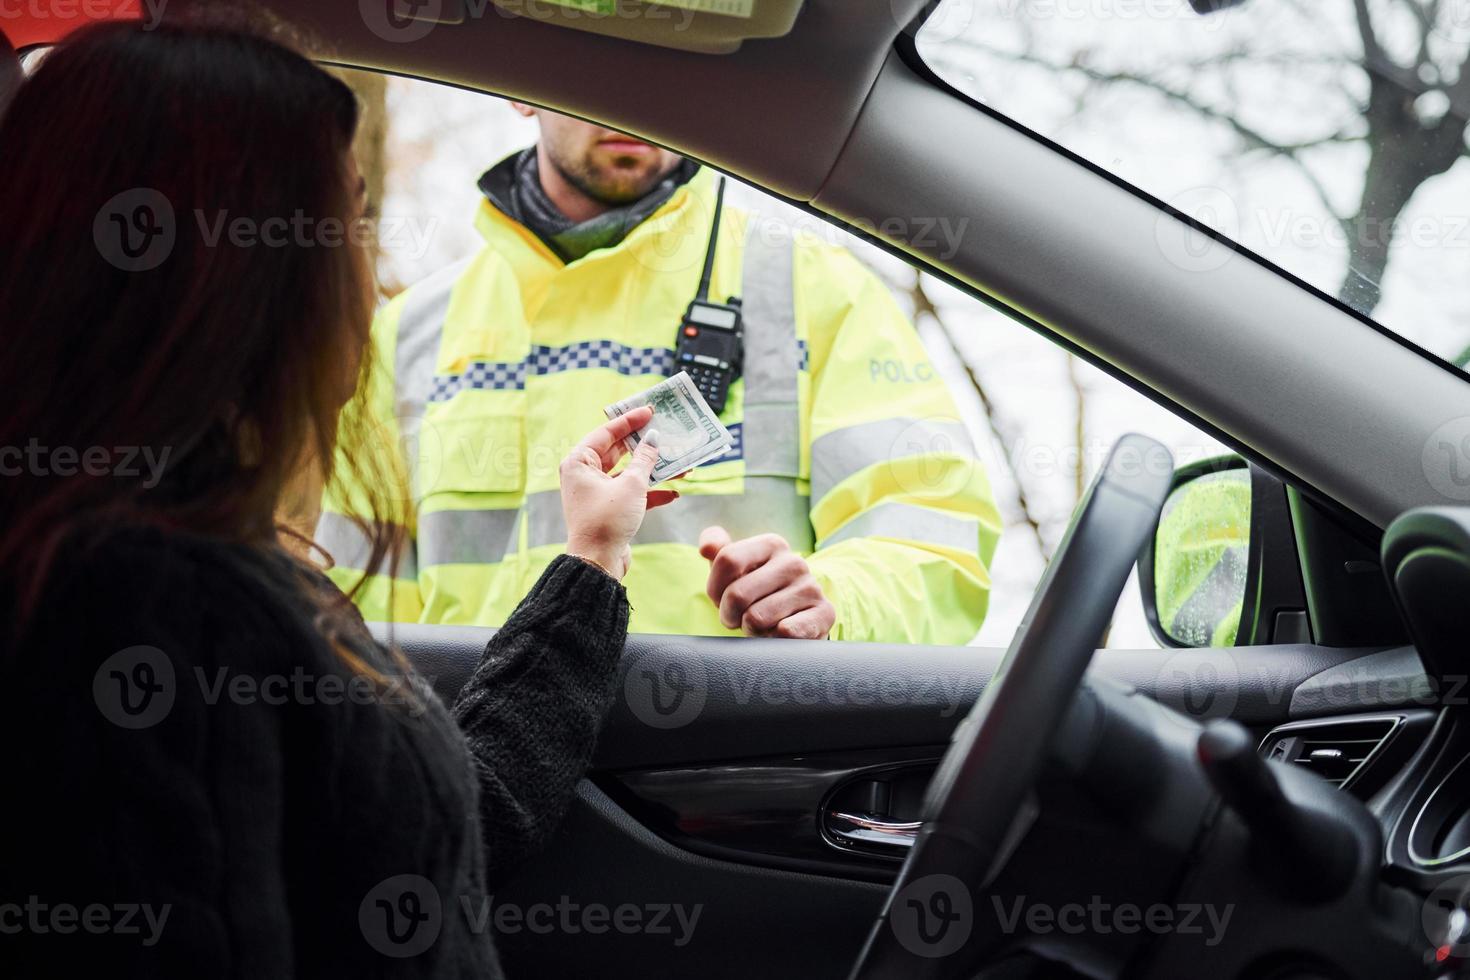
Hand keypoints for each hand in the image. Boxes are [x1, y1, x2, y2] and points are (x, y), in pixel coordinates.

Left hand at [561, 406, 677, 580]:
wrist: (598, 563)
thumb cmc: (607, 520)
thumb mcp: (631, 485)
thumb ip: (645, 459)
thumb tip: (654, 439)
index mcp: (579, 462)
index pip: (606, 432)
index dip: (630, 421)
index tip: (650, 410)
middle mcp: (584, 474)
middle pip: (618, 451)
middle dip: (645, 445)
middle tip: (665, 431)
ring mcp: (597, 492)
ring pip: (628, 473)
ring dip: (653, 470)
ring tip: (679, 464)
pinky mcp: (609, 509)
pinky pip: (632, 493)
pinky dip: (651, 492)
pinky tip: (673, 492)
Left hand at [698, 527, 835, 638]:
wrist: (798, 618)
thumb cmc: (758, 593)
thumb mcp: (737, 569)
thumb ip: (717, 550)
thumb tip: (707, 547)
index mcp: (772, 544)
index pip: (727, 560)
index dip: (714, 587)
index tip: (719, 599)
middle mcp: (794, 562)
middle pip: (737, 593)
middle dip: (729, 615)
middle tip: (738, 618)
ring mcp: (811, 588)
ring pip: (756, 618)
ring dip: (750, 631)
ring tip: (760, 626)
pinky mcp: (824, 614)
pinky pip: (784, 633)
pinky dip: (773, 640)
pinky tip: (778, 634)